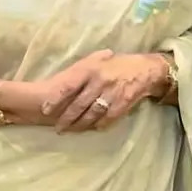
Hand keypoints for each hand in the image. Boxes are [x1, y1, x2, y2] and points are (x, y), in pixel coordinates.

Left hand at [42, 50, 164, 132]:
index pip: (68, 85)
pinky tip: (92, 128)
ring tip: (71, 130)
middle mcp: (100, 81)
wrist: (146, 69)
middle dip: (66, 118)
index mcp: (90, 68)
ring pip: (91, 114)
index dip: (55, 99)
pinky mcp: (123, 103)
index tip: (45, 110)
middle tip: (58, 128)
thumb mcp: (98, 60)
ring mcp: (112, 93)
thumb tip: (59, 81)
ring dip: (80, 125)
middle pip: (78, 104)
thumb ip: (81, 68)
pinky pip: (107, 119)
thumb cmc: (117, 64)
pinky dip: (98, 125)